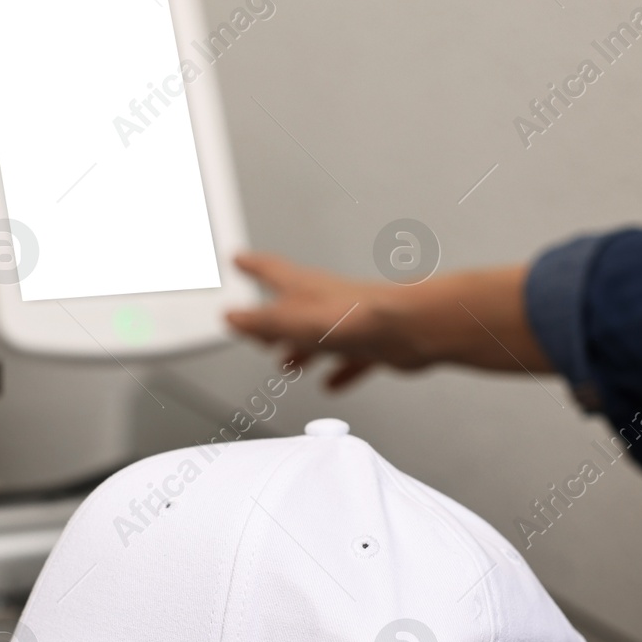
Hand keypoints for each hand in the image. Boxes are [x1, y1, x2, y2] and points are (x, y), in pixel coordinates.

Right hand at [224, 253, 550, 389]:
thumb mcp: (294, 322)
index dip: (252, 266)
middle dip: (272, 320)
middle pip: (293, 309)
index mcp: (306, 290)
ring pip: (319, 337)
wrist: (410, 330)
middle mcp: (327, 303)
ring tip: (287, 363)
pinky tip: (332, 383)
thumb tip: (231, 317)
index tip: (239, 259)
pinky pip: (350, 360)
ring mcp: (351, 325)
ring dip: (301, 350)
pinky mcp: (373, 346)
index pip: (271, 271)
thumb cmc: (359, 318)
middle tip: (256, 328)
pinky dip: (338, 372)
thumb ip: (261, 322)